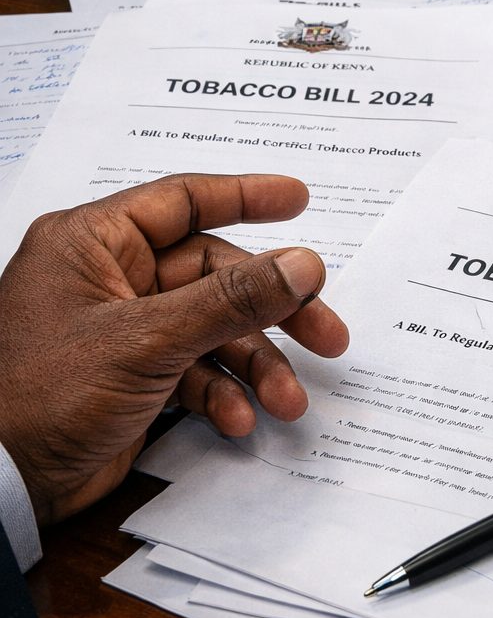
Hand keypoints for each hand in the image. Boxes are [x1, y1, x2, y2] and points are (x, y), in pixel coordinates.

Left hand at [0, 173, 348, 525]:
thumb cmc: (41, 395)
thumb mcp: (148, 339)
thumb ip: (232, 298)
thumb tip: (302, 264)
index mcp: (96, 243)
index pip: (184, 200)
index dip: (247, 196)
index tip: (300, 200)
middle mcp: (112, 277)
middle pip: (216, 273)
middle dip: (272, 310)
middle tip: (326, 334)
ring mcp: (124, 329)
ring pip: (213, 328)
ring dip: (254, 364)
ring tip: (287, 400)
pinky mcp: (132, 377)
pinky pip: (195, 370)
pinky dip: (222, 393)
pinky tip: (238, 420)